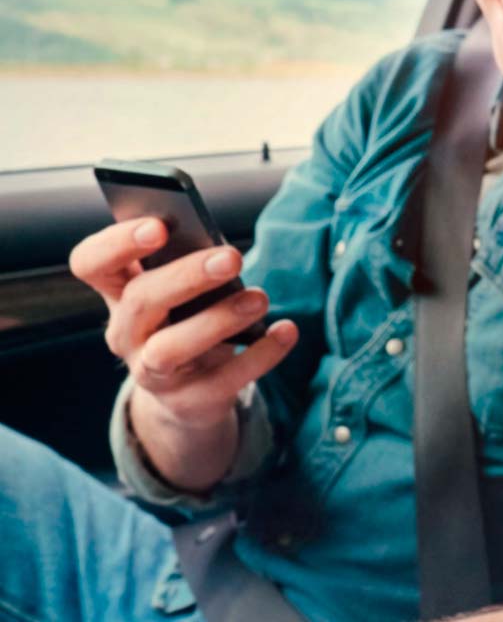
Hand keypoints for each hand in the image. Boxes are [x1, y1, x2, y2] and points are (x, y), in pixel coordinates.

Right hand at [70, 218, 297, 429]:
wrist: (188, 395)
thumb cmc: (186, 321)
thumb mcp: (181, 293)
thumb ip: (190, 265)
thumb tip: (222, 251)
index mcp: (118, 293)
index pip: (91, 263)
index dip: (117, 244)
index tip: (159, 226)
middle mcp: (126, 334)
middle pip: (140, 301)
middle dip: (186, 276)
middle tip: (233, 257)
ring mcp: (152, 372)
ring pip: (170, 349)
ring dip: (218, 320)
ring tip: (260, 298)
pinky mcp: (190, 400)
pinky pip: (225, 380)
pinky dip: (261, 354)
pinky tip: (286, 330)